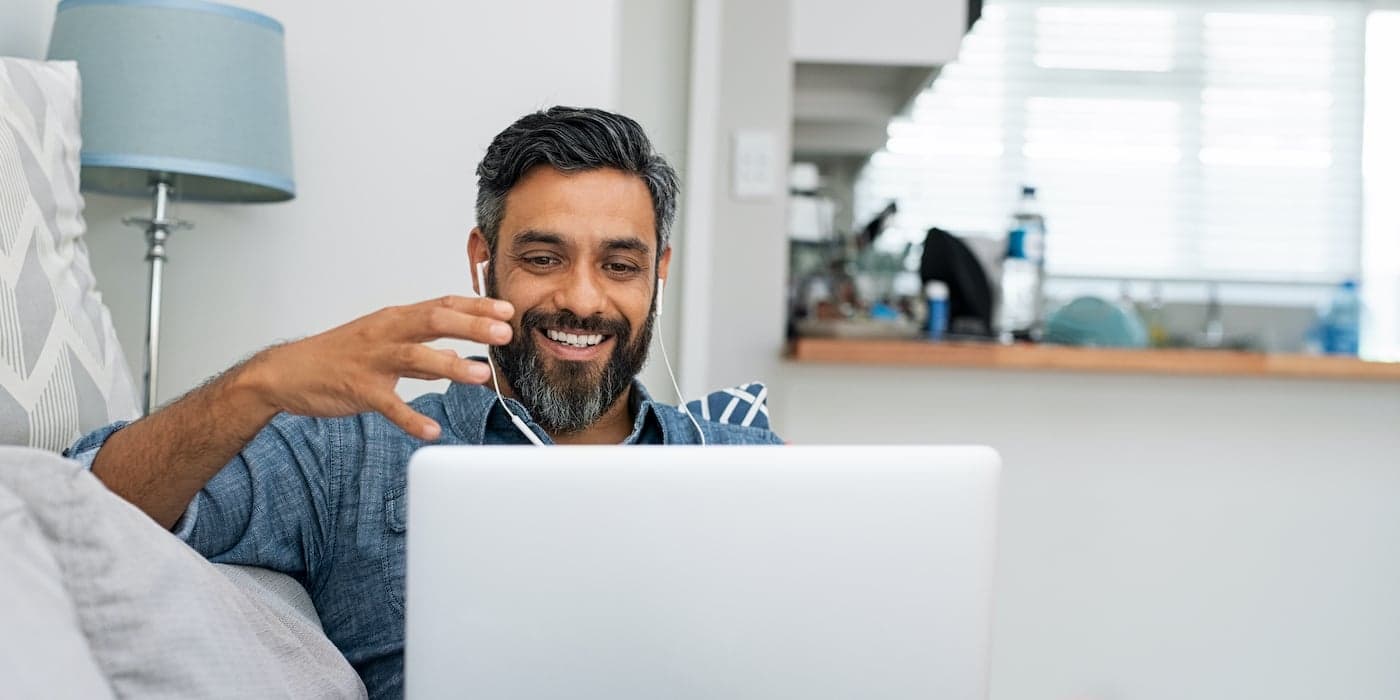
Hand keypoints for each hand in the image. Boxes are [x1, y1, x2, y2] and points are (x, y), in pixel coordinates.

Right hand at [246, 296, 514, 439]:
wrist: (287, 372)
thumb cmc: (339, 356)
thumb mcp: (384, 344)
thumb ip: (423, 352)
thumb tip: (459, 358)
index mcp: (395, 319)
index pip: (443, 305)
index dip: (477, 307)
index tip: (507, 310)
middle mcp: (386, 332)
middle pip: (434, 321)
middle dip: (472, 326)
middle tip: (505, 334)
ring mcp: (372, 359)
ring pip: (415, 357)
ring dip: (450, 366)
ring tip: (480, 376)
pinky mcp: (359, 388)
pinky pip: (389, 404)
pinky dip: (411, 418)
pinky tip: (431, 430)